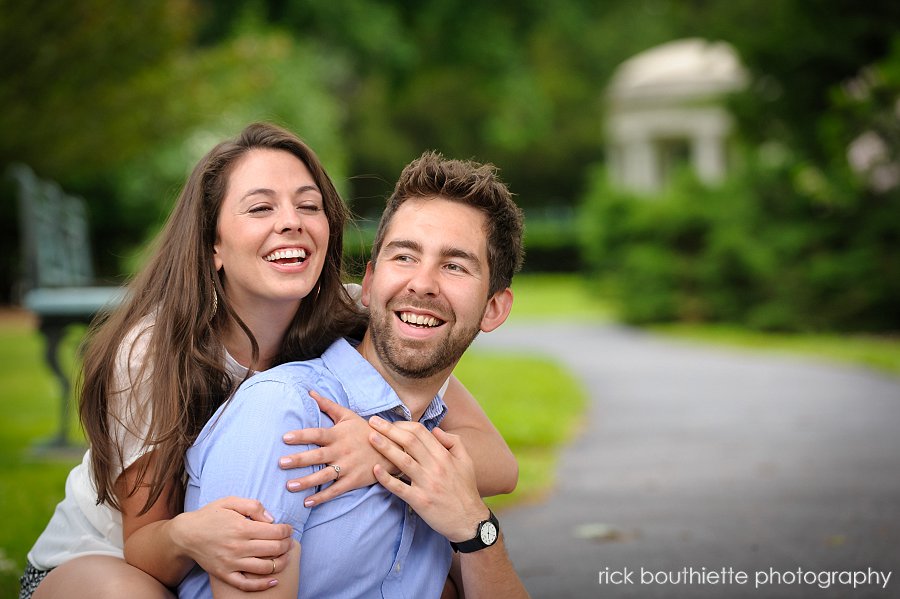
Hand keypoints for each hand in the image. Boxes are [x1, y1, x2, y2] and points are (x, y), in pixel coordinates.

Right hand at [172, 496, 292, 591]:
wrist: (186, 534)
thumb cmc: (210, 516)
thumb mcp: (230, 502)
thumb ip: (253, 506)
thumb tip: (271, 518)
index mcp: (242, 527)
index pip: (275, 532)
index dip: (287, 530)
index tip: (288, 529)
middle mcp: (238, 547)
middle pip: (274, 549)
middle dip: (287, 545)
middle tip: (289, 541)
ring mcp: (231, 563)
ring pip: (265, 568)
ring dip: (281, 563)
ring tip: (284, 556)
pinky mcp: (224, 575)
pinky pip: (247, 584)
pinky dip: (262, 585)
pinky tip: (273, 580)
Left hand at [279, 390, 396, 505]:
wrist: (391, 449)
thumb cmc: (365, 431)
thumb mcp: (348, 415)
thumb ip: (327, 405)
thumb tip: (309, 392)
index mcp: (338, 435)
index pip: (317, 434)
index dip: (302, 435)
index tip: (285, 438)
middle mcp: (341, 451)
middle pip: (318, 455)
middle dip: (299, 460)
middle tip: (281, 463)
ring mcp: (348, 467)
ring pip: (324, 475)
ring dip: (307, 482)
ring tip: (289, 486)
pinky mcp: (353, 480)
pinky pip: (335, 490)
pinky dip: (322, 497)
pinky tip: (307, 502)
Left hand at [369, 415, 488, 542]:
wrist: (469, 521)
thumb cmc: (465, 490)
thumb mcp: (466, 461)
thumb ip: (453, 442)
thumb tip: (435, 430)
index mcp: (444, 455)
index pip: (421, 432)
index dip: (403, 424)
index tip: (390, 422)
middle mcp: (435, 466)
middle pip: (409, 441)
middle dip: (389, 429)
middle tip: (373, 422)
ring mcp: (427, 484)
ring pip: (403, 461)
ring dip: (385, 447)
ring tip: (370, 437)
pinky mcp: (420, 501)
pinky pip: (400, 488)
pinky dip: (386, 478)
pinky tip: (375, 469)